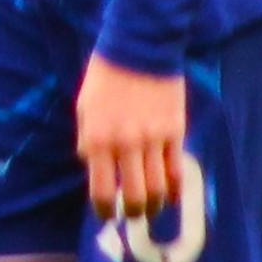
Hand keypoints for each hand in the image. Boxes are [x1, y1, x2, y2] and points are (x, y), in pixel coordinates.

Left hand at [75, 54, 187, 221]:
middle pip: (136, 197)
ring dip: (155, 205)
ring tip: (153, 207)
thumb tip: (94, 167)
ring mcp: (153, 139)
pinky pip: (177, 168)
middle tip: (134, 215)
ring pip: (159, 188)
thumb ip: (88, 141)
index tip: (108, 215)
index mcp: (97, 141)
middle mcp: (125, 145)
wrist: (140, 46)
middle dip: (134, 213)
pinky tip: (173, 195)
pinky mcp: (175, 130)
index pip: (102, 192)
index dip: (105, 211)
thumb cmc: (106, 76)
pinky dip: (175, 188)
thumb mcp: (84, 108)